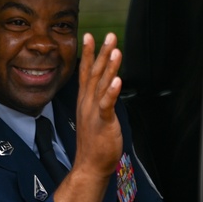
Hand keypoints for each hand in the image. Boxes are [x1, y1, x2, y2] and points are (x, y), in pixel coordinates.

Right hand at [74, 32, 123, 177]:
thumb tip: (106, 88)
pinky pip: (107, 104)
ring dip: (109, 67)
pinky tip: (118, 80)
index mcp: (85, 100)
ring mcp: (94, 112)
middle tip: (109, 35)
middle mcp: (87, 103)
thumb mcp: (94, 116)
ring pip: (101, 85)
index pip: (85, 72)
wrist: (90, 166)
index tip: (88, 36)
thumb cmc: (94, 143)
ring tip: (115, 51)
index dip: (87, 54)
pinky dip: (112, 92)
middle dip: (101, 53)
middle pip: (94, 73)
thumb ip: (99, 101)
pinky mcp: (103, 122)